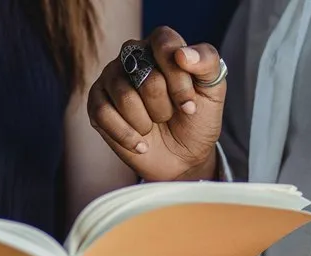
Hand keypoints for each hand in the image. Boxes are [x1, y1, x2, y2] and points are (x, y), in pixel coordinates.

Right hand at [88, 26, 225, 180]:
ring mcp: (111, 79)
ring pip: (124, 96)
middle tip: (169, 116)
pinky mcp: (96, 104)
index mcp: (160, 46)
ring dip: (146, 121)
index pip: (163, 43)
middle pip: (145, 74)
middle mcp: (132, 57)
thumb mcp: (213, 91)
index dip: (178, 77)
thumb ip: (208, 62)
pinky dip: (127, 135)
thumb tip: (182, 54)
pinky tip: (141, 143)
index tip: (189, 105)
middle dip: (164, 106)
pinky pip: (104, 114)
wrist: (183, 158)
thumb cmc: (195, 120)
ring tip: (153, 126)